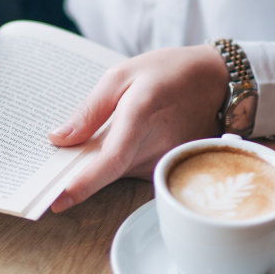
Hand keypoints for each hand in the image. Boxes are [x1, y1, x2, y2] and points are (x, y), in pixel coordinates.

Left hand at [47, 44, 228, 212]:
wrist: (217, 80)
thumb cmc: (168, 72)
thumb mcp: (122, 74)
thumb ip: (90, 109)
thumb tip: (59, 138)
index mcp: (140, 116)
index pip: (109, 162)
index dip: (83, 184)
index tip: (57, 201)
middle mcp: (156, 146)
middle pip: (109, 172)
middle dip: (82, 171)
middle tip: (57, 165)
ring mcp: (166, 160)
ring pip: (121, 173)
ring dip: (103, 162)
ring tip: (102, 134)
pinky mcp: (170, 167)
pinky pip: (135, 170)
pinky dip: (121, 160)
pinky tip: (122, 139)